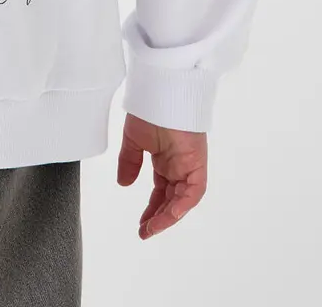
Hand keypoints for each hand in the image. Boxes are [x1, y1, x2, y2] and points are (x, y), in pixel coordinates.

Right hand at [117, 113, 207, 238]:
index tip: (141, 224)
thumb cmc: (149, 109)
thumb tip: (124, 184)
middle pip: (172, 199)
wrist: (161, 91)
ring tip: (152, 228)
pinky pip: (194, 190)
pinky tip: (170, 214)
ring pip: (183, 199)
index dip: (152, 210)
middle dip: (159, 217)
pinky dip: (183, 204)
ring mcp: (190, 164)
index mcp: (166, 160)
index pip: (161, 192)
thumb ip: (129, 162)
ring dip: (169, 216)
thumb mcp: (134, 141)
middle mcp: (180, 165)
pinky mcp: (197, 162)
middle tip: (145, 230)